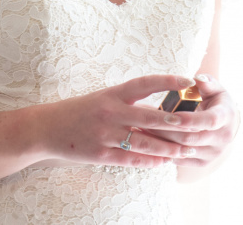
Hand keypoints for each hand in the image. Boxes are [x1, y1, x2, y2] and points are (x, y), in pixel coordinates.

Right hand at [38, 74, 223, 168]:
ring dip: (167, 147)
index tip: (187, 80)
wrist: (46, 128)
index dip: (167, 81)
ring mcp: (106, 134)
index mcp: (112, 94)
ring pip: (144, 141)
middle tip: (196, 124)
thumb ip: (127, 104)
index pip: (145, 83)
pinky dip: (148, 161)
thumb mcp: (102, 99)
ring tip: (184, 150)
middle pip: (150, 116)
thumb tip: (157, 111)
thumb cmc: (78, 111)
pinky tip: (162, 162)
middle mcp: (111, 112)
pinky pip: (130, 158)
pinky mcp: (100, 154)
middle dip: (175, 122)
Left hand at [143, 74, 238, 167]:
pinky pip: (180, 160)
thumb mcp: (214, 88)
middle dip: (167, 131)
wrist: (225, 124)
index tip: (169, 116)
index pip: (209, 121)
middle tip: (146, 121)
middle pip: (191, 138)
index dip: (189, 120)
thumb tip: (196, 80)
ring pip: (183, 151)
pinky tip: (150, 141)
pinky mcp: (203, 162)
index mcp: (226, 117)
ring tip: (144, 130)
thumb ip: (206, 82)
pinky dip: (164, 151)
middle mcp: (223, 138)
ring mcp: (213, 153)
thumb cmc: (215, 101)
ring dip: (162, 141)